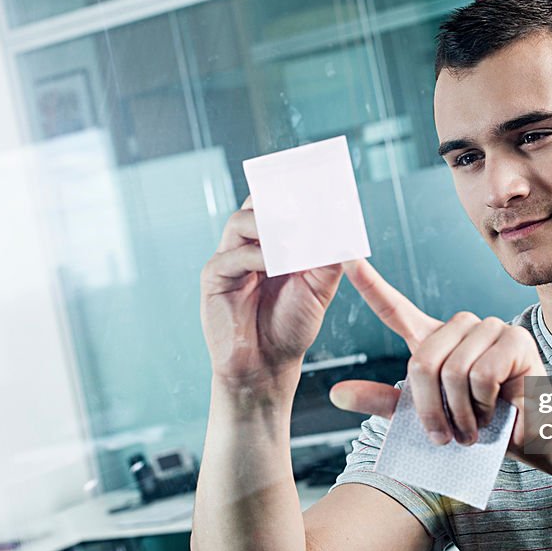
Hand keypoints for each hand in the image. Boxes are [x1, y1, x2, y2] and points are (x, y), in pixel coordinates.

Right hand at [200, 196, 343, 388]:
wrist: (268, 364)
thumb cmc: (291, 326)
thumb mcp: (319, 288)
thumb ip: (326, 257)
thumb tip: (337, 229)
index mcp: (276, 243)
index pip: (280, 205)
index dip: (295, 194)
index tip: (317, 186)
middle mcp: (252, 245)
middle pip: (256, 204)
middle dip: (278, 200)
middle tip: (302, 203)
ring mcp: (231, 259)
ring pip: (241, 222)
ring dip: (267, 224)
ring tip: (291, 236)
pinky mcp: (214, 278)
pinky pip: (232, 256)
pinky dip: (256, 255)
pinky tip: (274, 263)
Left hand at [329, 259, 546, 454]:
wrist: (526, 442)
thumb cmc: (477, 426)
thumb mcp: (422, 416)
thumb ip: (382, 401)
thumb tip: (336, 393)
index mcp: (434, 340)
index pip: (395, 307)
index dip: (369, 284)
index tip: (346, 256)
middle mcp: (461, 326)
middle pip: (422, 361)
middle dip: (431, 408)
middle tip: (449, 435)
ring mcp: (490, 328)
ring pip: (452, 372)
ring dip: (462, 413)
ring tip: (476, 425)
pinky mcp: (515, 340)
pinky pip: (480, 376)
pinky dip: (484, 405)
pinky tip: (498, 410)